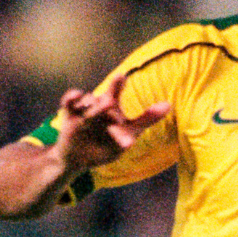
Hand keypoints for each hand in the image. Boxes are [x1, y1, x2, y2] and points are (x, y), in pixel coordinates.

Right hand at [56, 75, 170, 168]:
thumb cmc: (107, 145)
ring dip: (94, 104)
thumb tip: (169, 104)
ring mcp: (83, 110)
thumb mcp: (129, 133)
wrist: (81, 159)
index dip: (117, 84)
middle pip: (104, 97)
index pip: (115, 93)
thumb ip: (147, 119)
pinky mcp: (69, 116)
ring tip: (99, 108)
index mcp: (110, 106)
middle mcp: (97, 105)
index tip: (122, 76)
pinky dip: (71, 97)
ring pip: (89, 101)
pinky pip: (68, 102)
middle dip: (110, 90)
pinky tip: (77, 95)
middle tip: (117, 88)